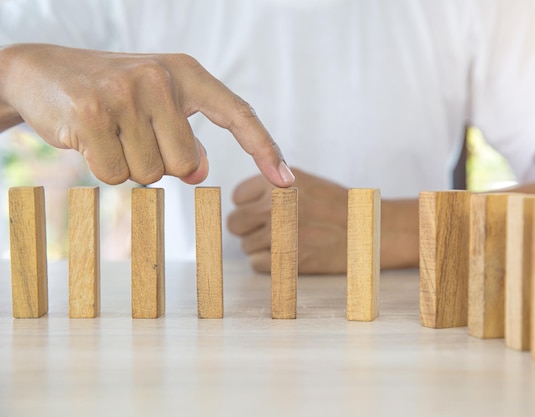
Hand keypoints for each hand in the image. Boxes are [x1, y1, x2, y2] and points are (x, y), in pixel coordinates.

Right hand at [0, 43, 294, 185]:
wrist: (41, 72)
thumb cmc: (111, 96)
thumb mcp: (157, 108)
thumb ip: (184, 137)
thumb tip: (199, 171)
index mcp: (185, 73)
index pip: (239, 114)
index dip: (265, 149)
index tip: (287, 182)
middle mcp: (160, 78)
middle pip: (186, 164)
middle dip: (161, 165)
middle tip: (132, 136)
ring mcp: (126, 93)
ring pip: (151, 174)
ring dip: (130, 166)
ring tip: (109, 133)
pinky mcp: (92, 114)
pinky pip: (116, 176)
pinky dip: (103, 168)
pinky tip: (88, 138)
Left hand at [228, 168, 348, 273]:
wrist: (369, 230)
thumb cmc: (339, 208)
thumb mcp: (305, 183)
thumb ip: (273, 187)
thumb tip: (243, 202)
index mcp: (278, 182)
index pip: (238, 197)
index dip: (249, 206)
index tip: (265, 211)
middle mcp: (275, 205)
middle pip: (236, 223)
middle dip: (249, 228)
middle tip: (273, 229)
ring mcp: (279, 233)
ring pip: (246, 246)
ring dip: (262, 247)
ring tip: (288, 241)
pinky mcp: (286, 259)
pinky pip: (257, 264)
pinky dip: (269, 263)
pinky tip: (289, 255)